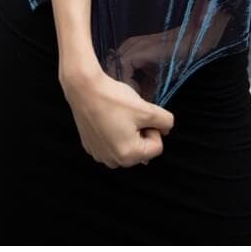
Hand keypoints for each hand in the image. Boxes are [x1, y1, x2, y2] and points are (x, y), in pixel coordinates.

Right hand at [60, 65, 175, 168]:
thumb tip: (166, 129)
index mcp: (127, 156)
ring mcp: (99, 154)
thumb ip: (166, 122)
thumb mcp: (148, 110)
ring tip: (120, 117)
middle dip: (142, 132)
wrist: (84, 90)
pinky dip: (115, 133)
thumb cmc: (115, 101)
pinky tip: (109, 118)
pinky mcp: (91, 146)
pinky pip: (113, 143)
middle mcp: (112, 161)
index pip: (157, 147)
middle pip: (142, 149)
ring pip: (128, 146)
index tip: (142, 117)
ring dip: (129, 133)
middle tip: (132, 116)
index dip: (154, 129)